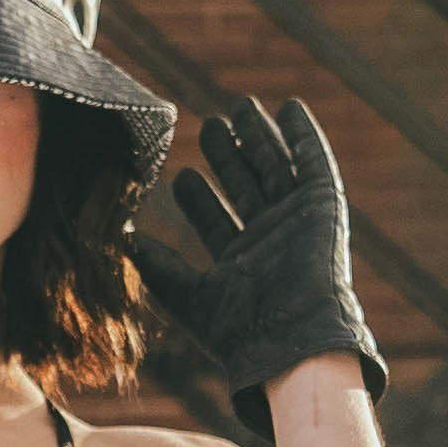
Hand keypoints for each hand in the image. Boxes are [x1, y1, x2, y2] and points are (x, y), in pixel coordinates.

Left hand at [133, 94, 386, 424]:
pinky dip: (305, 135)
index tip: (182, 174)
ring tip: (241, 107)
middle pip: (246, 186)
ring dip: (259, 137)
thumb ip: (158, 268)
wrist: (289, 339)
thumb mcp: (187, 297)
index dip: (199, 197)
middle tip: (211, 124)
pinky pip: (314, 162)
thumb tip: (124, 242)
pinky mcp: (323, 206)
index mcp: (240, 263)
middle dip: (229, 156)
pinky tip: (292, 109)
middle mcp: (269, 239)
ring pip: (275, 168)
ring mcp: (297, 221)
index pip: (215, 220)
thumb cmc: (240, 330)